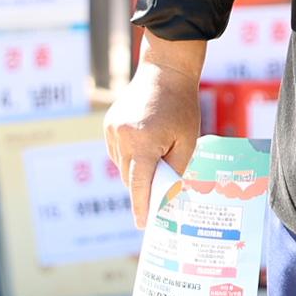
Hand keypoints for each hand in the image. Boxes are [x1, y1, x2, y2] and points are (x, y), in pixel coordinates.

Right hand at [104, 38, 203, 228]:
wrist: (165, 71)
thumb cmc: (181, 106)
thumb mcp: (187, 140)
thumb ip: (175, 168)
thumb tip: (165, 192)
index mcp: (144, 143)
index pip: (140, 184)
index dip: (141, 206)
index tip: (143, 224)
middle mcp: (122, 138)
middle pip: (130, 177)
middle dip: (144, 185)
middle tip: (160, 191)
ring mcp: (112, 130)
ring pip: (123, 165)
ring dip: (137, 168)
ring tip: (157, 153)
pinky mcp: (108, 124)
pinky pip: (118, 151)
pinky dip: (130, 154)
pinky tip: (146, 142)